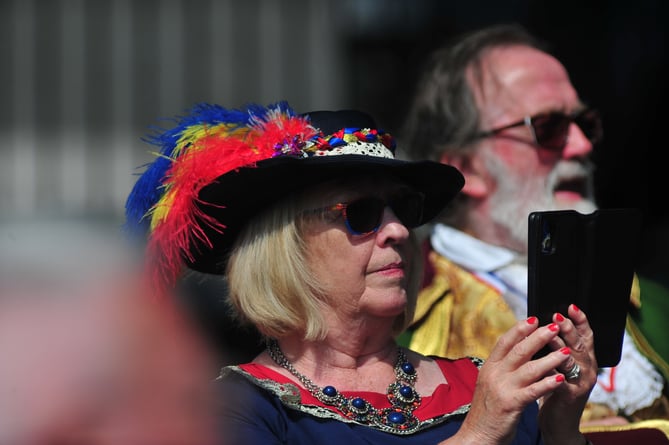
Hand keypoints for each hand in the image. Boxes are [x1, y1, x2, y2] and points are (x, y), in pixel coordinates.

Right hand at [453, 305, 594, 444]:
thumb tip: (519, 353)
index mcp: (489, 367)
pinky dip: (548, 383)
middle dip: (538, 337)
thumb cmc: (487, 411)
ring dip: (550, 358)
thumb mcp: (490, 384)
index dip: (520, 329)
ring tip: (566, 351)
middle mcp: (494, 374)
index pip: (505, 342)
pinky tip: (561, 378)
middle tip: (555, 326)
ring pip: (529, 368)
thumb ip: (502, 368)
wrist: (476, 435)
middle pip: (519, 350)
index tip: (535, 318)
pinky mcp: (511, 404)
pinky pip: (533, 391)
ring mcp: (502, 388)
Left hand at [538, 304, 597, 444]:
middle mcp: (587, 369)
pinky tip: (543, 363)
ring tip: (551, 335)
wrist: (559, 423)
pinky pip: (560, 381)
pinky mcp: (569, 396)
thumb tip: (541, 323)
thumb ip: (555, 348)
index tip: (571, 306)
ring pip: (572, 361)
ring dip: (561, 347)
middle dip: (569, 329)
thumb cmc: (555, 389)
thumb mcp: (558, 365)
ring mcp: (580, 383)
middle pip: (580, 344)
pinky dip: (552, 371)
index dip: (580, 320)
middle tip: (558, 316)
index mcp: (584, 359)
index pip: (585, 335)